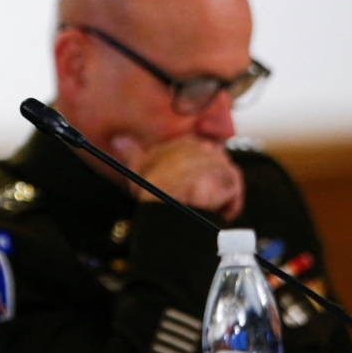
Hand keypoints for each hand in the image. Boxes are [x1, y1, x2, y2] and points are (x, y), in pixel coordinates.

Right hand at [110, 134, 244, 220]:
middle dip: (207, 183)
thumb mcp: (137, 167)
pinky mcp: (232, 178)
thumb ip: (131, 151)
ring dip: (216, 197)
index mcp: (184, 141)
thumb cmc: (152, 186)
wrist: (169, 201)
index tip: (184, 188)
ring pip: (223, 182)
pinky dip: (226, 207)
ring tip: (202, 209)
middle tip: (194, 201)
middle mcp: (205, 146)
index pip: (196, 155)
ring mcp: (220, 161)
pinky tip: (213, 213)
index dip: (191, 174)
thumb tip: (118, 139)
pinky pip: (233, 196)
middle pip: (212, 167)